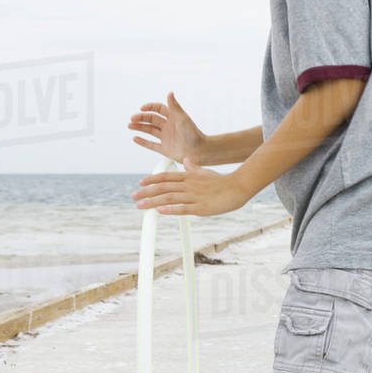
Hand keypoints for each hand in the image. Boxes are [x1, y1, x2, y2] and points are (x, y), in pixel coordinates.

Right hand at [127, 91, 205, 164]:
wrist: (199, 152)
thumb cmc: (193, 134)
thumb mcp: (183, 118)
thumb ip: (175, 106)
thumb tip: (170, 92)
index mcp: (173, 117)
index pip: (158, 109)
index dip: (150, 107)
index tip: (142, 108)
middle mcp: (168, 127)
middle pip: (152, 119)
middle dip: (141, 118)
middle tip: (132, 119)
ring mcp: (166, 138)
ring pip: (149, 131)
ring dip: (139, 127)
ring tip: (130, 126)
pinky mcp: (164, 149)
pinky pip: (151, 145)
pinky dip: (143, 142)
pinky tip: (135, 138)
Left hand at [132, 157, 248, 216]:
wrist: (238, 187)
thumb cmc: (222, 180)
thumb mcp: (205, 171)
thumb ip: (193, 167)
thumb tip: (186, 161)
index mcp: (189, 176)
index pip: (165, 176)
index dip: (151, 179)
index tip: (140, 183)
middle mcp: (188, 185)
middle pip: (163, 187)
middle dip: (146, 192)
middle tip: (133, 197)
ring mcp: (194, 196)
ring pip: (169, 198)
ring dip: (152, 202)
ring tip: (140, 206)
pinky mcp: (201, 207)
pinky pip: (183, 208)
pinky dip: (170, 210)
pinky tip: (160, 211)